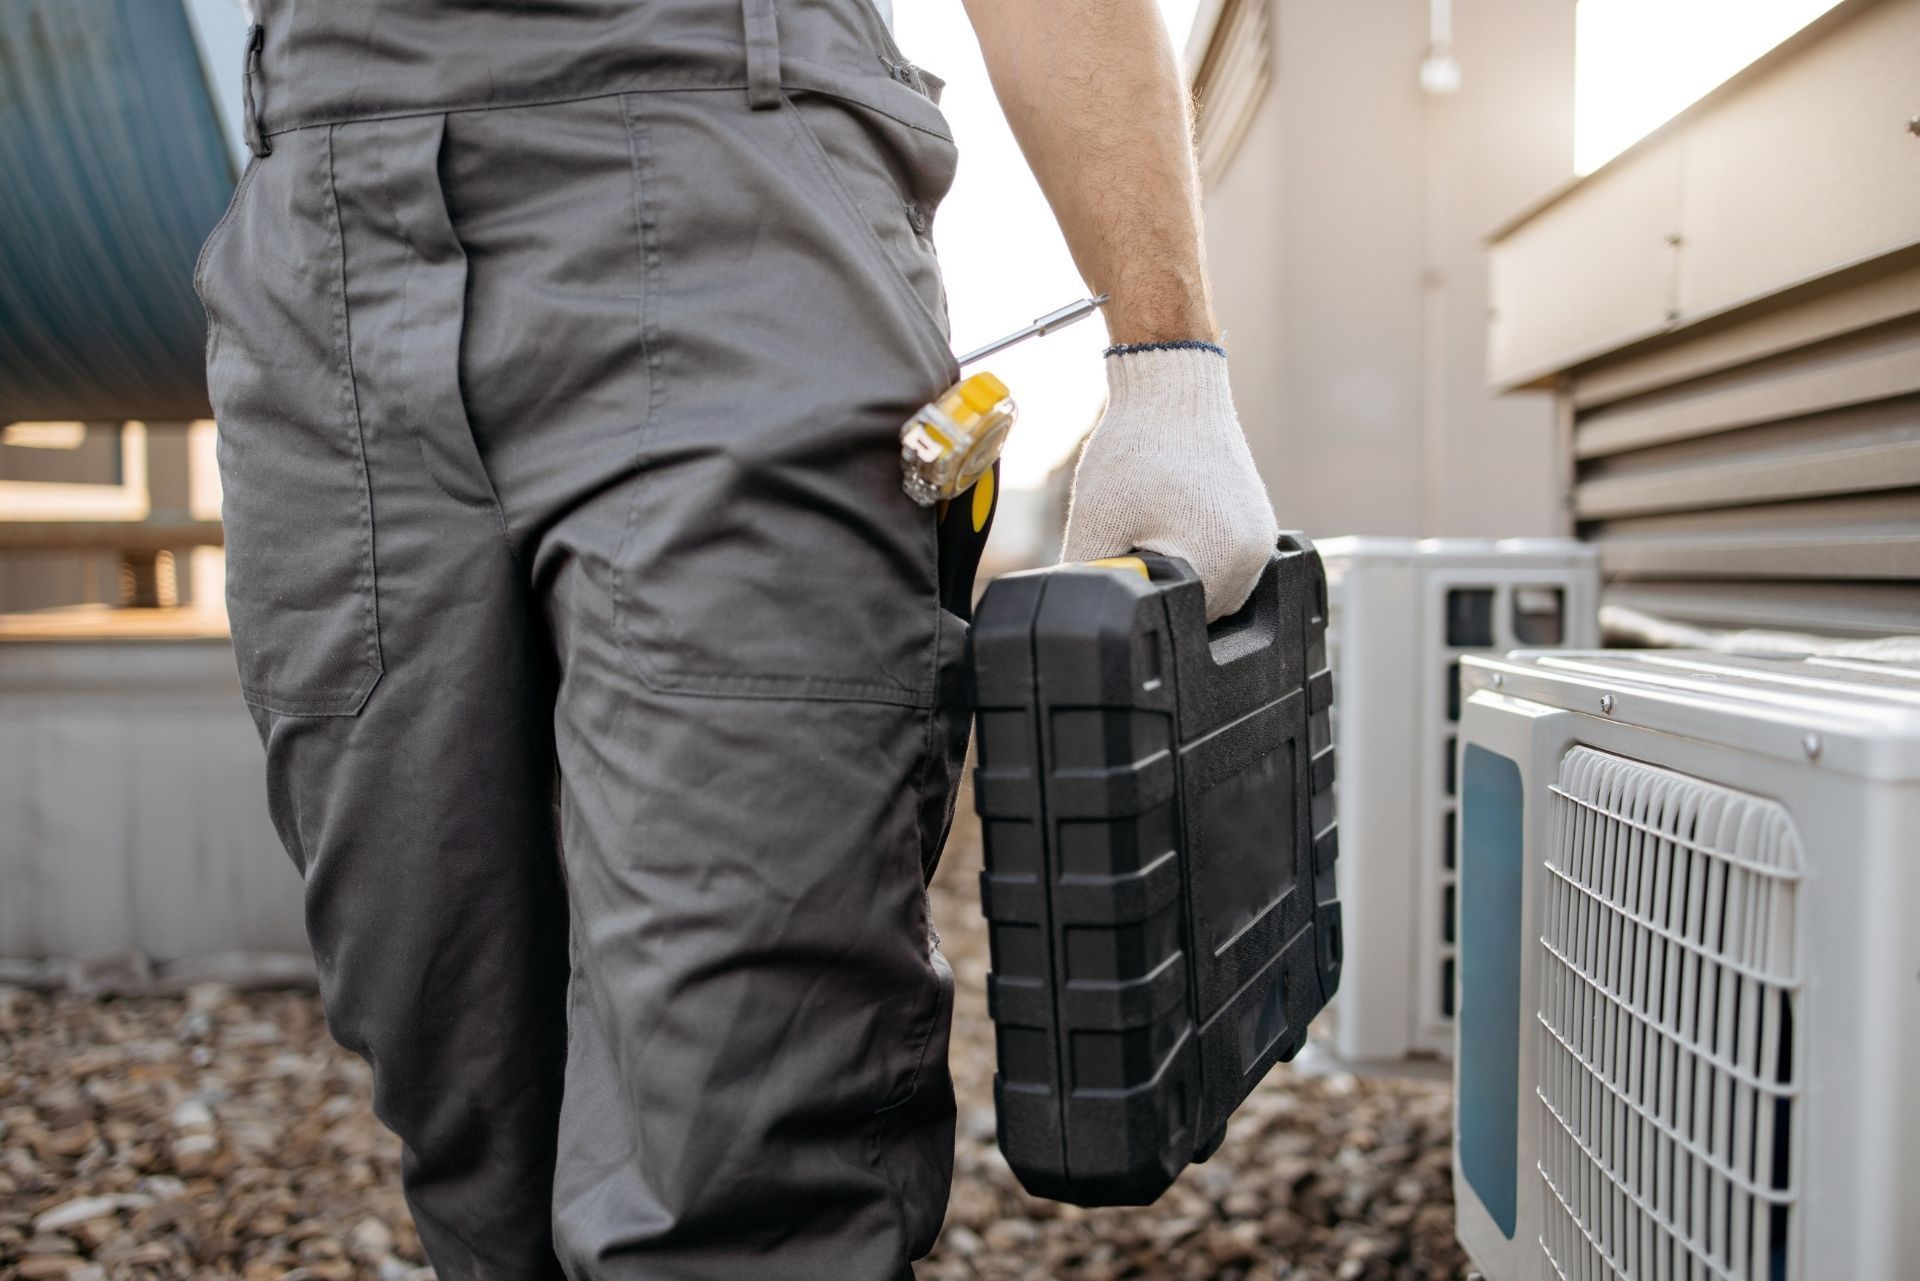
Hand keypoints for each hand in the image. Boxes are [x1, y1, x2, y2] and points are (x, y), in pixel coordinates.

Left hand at [1061, 343, 1278, 619]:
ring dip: (1182, 576)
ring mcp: (1261, 538)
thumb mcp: (1094, 524)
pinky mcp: (1258, 522)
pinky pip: (1227, 562)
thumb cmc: (1135, 448)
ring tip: (1150, 533)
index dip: (1142, 605)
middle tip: (1131, 549)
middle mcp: (1254, 555)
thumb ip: (1089, 579)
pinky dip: (1198, 556)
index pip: (1175, 621)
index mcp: (1221, 561)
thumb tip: (1079, 614)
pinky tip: (1171, 526)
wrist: (1171, 387)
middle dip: (1163, 592)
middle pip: (1199, 612)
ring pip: (1215, 590)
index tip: (1121, 570)